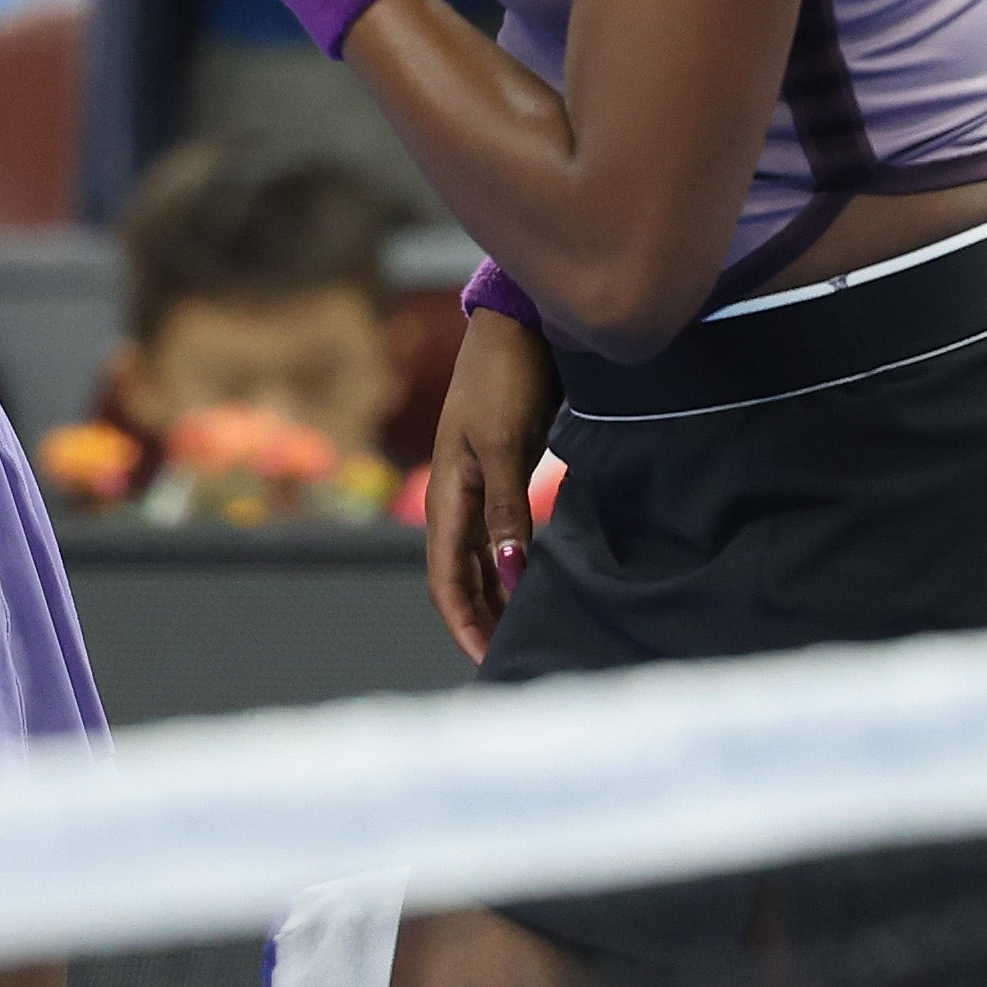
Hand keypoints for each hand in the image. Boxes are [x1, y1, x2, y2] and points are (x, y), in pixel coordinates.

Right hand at [424, 308, 558, 661]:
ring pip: (483, 560)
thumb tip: (510, 574)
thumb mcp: (505, 443)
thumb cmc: (506, 378)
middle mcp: (458, 499)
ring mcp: (479, 487)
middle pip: (462, 579)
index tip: (491, 661)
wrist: (519, 324)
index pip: (447, 581)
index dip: (465, 624)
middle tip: (518, 658)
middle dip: (482, 621)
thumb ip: (506, 509)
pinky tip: (539, 579)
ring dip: (499, 596)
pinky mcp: (504, 474)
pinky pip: (503, 536)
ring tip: (530, 629)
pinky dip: (515, 565)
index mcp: (447, 496)